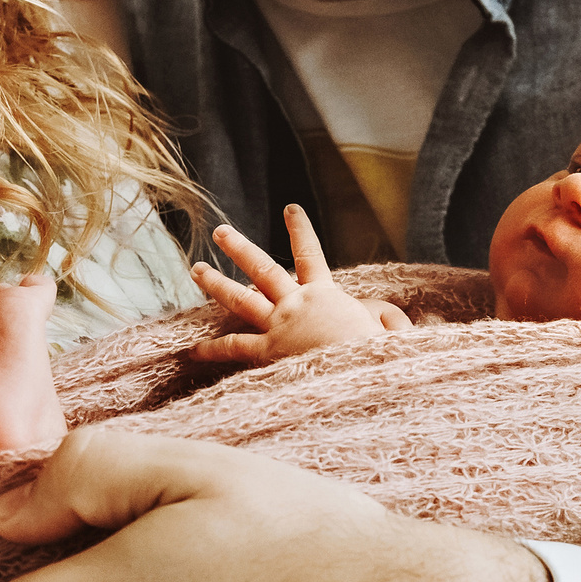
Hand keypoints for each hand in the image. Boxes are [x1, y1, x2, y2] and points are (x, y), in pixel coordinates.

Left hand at [191, 207, 408, 365]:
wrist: (361, 373)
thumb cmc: (378, 351)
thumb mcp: (388, 325)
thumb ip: (382, 315)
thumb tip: (382, 315)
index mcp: (324, 293)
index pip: (310, 254)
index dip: (300, 230)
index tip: (290, 208)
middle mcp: (295, 303)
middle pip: (262, 268)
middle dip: (240, 247)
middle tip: (221, 231)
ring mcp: (278, 326)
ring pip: (240, 298)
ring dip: (216, 282)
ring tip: (197, 269)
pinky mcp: (268, 352)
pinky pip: (234, 347)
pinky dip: (212, 349)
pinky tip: (191, 349)